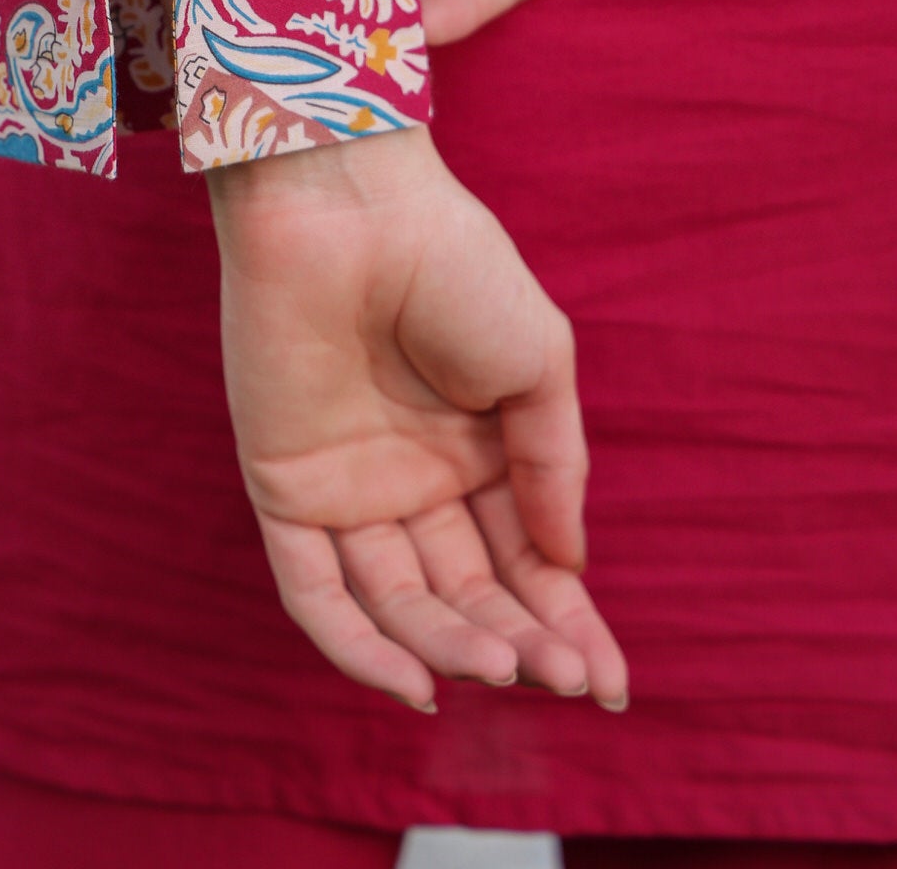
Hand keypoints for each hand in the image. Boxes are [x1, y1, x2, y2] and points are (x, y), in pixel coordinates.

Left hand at [207, 125, 627, 714]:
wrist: (353, 208)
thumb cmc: (454, 265)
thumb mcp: (538, 363)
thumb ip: (554, 466)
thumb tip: (570, 568)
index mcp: (478, 449)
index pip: (526, 561)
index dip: (568, 623)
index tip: (613, 687)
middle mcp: (414, 480)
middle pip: (469, 592)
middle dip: (521, 642)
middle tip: (566, 681)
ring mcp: (348, 488)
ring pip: (401, 602)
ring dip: (452, 647)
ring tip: (507, 670)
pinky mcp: (284, 488)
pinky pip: (315, 590)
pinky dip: (358, 646)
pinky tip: (414, 683)